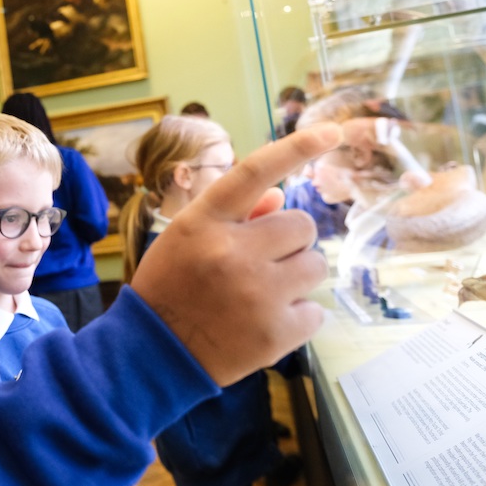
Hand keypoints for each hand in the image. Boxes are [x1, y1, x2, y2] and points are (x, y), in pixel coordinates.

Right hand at [130, 123, 341, 386]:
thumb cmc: (171, 286)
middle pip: (301, 225)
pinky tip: (265, 322)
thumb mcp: (187, 238)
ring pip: (315, 266)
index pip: (254, 172)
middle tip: (262, 261)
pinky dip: (297, 317)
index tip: (332, 132)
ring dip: (296, 276)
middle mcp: (232, 253)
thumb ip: (235, 216)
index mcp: (205, 222)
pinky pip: (316, 311)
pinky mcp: (276, 334)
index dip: (296, 148)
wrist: (154, 353)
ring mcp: (257, 295)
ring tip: (262, 293)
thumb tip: (281, 199)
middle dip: (289, 241)